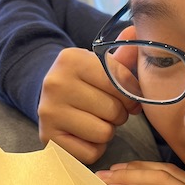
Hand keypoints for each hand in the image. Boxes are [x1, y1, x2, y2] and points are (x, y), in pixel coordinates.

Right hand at [38, 29, 140, 164]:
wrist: (49, 98)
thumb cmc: (86, 82)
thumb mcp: (101, 64)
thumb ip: (124, 54)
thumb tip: (136, 31)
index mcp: (71, 59)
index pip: (120, 82)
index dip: (132, 94)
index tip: (129, 97)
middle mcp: (54, 83)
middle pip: (114, 110)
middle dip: (119, 114)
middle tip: (108, 110)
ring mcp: (48, 113)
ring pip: (104, 133)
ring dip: (107, 131)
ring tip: (96, 121)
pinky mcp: (48, 140)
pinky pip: (91, 153)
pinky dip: (95, 148)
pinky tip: (85, 136)